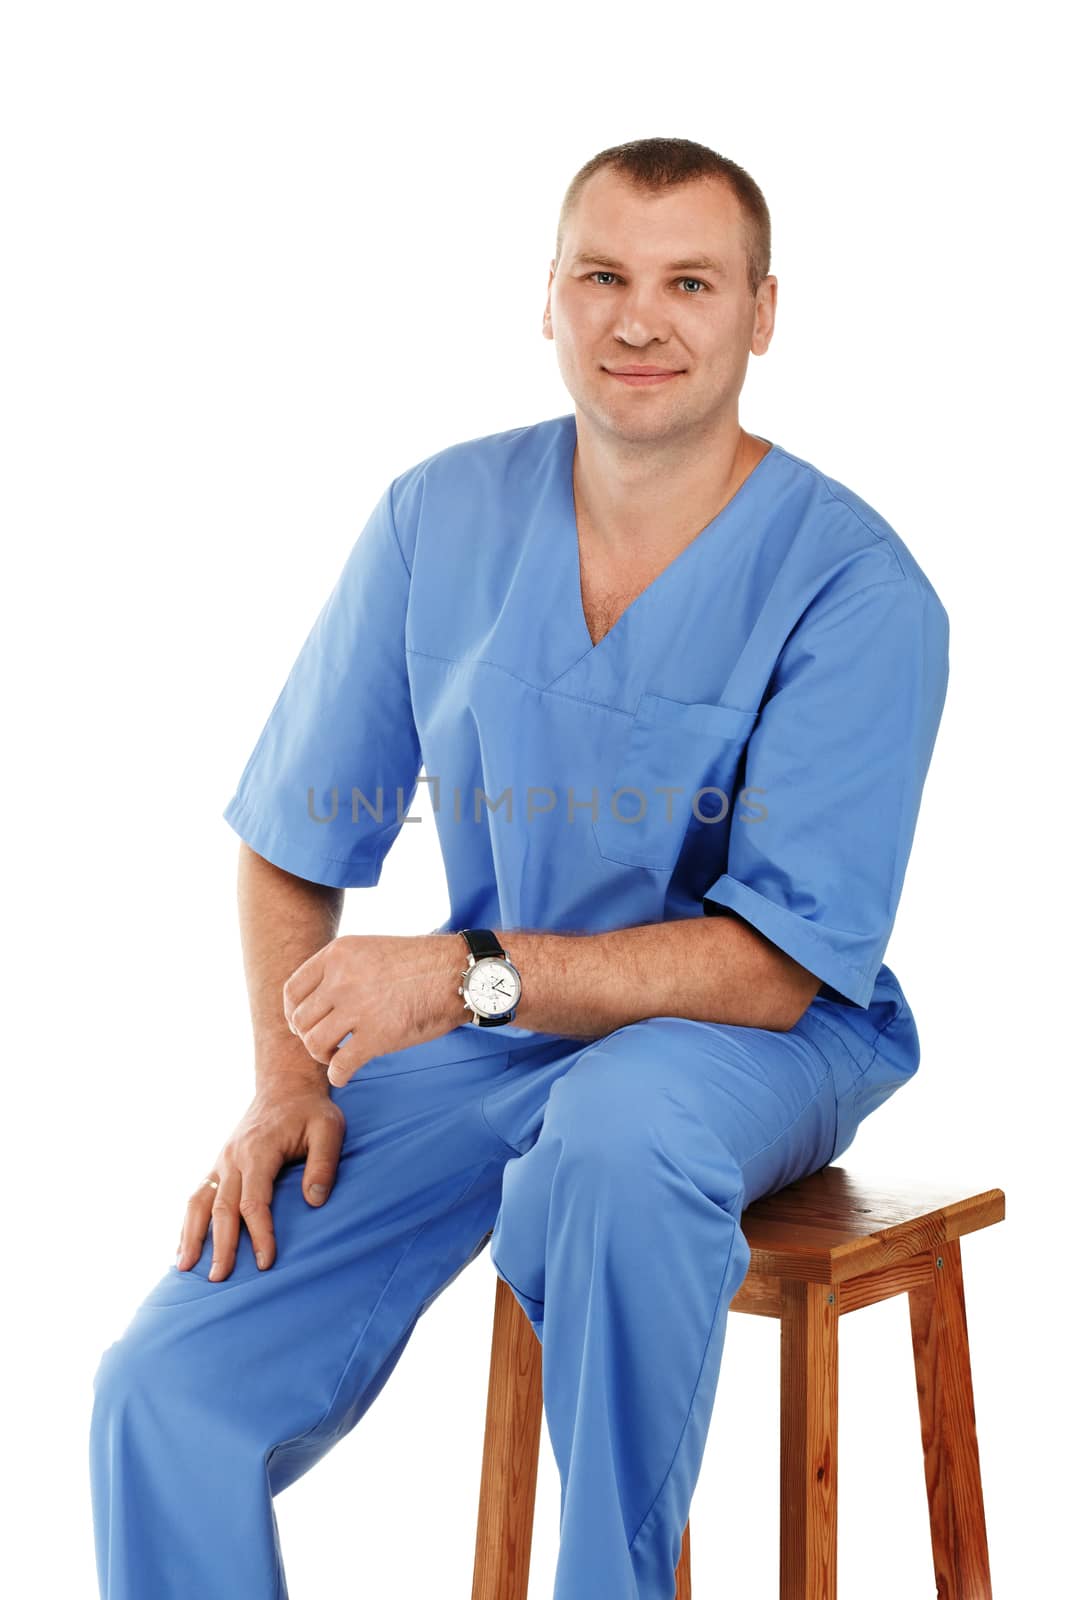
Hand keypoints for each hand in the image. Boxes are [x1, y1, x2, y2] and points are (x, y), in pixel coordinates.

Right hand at [176, 1082, 346, 1280]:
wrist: (286, 1085)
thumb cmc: (310, 1110)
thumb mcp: (329, 1129)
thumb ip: (323, 1164)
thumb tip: (314, 1202)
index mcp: (258, 1151)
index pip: (253, 1201)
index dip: (259, 1234)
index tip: (265, 1263)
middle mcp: (233, 1157)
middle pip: (222, 1208)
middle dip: (220, 1245)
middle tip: (219, 1279)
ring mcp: (222, 1160)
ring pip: (199, 1202)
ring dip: (191, 1235)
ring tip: (185, 1268)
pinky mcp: (219, 1164)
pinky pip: (198, 1194)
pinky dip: (188, 1221)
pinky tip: (184, 1246)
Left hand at [282, 932, 466, 1087]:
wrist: (458, 973)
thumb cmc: (420, 965)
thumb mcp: (371, 950)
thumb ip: (341, 969)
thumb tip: (316, 1002)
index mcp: (338, 954)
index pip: (292, 990)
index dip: (293, 1013)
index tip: (305, 1024)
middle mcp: (342, 978)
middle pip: (300, 1020)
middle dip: (308, 1037)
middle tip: (325, 1044)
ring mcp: (358, 1007)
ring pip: (314, 1044)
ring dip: (322, 1056)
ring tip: (337, 1056)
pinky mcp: (377, 1036)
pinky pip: (340, 1066)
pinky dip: (338, 1076)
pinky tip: (345, 1075)